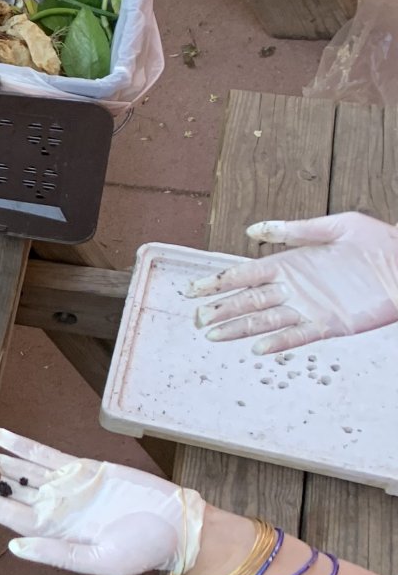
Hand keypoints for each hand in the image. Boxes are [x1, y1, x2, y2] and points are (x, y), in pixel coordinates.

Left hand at [0, 428, 206, 574]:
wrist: (177, 527)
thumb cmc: (141, 550)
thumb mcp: (100, 560)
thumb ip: (56, 553)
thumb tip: (15, 546)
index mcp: (51, 530)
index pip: (2, 510)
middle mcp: (51, 506)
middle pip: (2, 486)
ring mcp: (64, 486)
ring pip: (17, 468)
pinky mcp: (81, 469)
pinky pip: (44, 453)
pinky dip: (21, 444)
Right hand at [188, 213, 397, 353]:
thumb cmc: (379, 242)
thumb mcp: (337, 226)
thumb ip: (296, 230)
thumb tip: (252, 231)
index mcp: (290, 264)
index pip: (245, 275)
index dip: (219, 282)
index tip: (195, 289)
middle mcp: (294, 288)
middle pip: (248, 300)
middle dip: (220, 309)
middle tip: (196, 317)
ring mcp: (309, 308)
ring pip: (264, 321)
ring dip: (238, 328)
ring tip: (213, 335)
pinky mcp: (328, 325)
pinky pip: (297, 336)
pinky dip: (277, 342)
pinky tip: (257, 348)